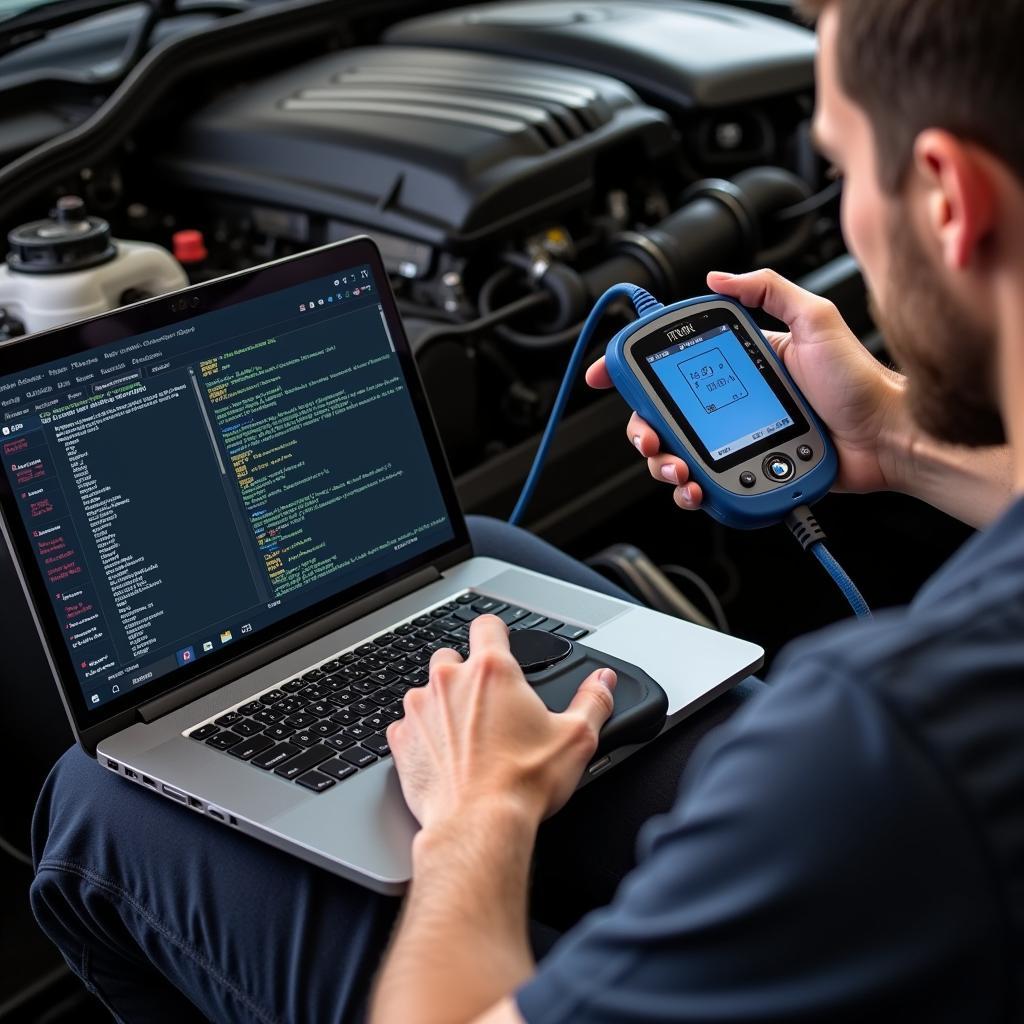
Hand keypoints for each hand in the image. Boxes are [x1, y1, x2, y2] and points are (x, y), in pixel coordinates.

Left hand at [387, 615, 616, 831]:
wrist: (477, 827)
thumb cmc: (522, 783)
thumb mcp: (576, 738)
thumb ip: (593, 701)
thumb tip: (603, 682)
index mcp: (491, 670)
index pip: (487, 625)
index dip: (497, 633)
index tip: (501, 645)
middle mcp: (449, 681)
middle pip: (452, 656)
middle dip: (467, 674)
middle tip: (489, 705)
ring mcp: (420, 709)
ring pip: (427, 690)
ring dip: (443, 705)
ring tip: (468, 737)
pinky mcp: (401, 740)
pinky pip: (408, 725)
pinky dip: (423, 735)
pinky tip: (444, 756)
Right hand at [586, 269, 906, 510]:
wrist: (887, 440)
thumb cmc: (860, 383)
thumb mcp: (817, 320)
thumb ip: (771, 291)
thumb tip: (719, 279)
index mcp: (741, 365)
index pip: (676, 363)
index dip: (635, 370)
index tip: (608, 376)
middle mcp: (732, 402)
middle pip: (664, 416)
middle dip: (644, 430)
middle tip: (649, 439)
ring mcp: (737, 439)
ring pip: (677, 454)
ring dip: (664, 465)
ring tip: (679, 470)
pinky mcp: (747, 470)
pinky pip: (704, 483)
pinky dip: (691, 490)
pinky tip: (698, 489)